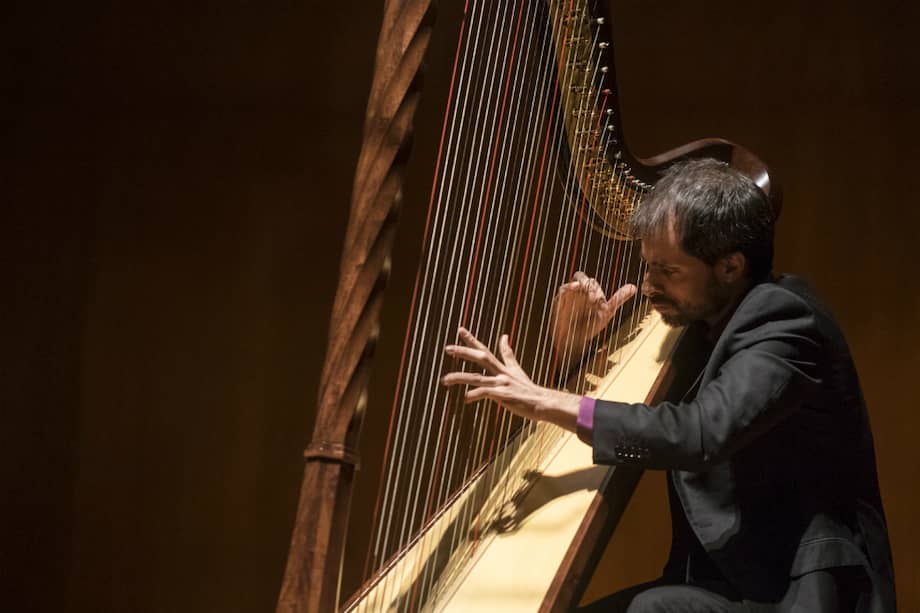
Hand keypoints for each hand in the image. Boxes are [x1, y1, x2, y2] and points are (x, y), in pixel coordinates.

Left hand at [441, 328, 580, 430]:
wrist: (543, 403)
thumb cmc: (528, 389)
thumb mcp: (516, 369)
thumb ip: (508, 354)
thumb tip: (504, 336)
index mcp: (502, 367)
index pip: (484, 350)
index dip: (471, 340)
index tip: (460, 330)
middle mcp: (500, 373)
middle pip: (480, 358)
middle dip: (463, 352)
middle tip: (448, 348)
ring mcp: (502, 384)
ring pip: (477, 378)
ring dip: (459, 377)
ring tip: (445, 380)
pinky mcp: (503, 395)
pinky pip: (485, 393)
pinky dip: (474, 395)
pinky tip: (466, 398)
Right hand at [552, 272, 636, 356]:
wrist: (574, 341)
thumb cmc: (589, 327)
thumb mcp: (607, 312)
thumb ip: (619, 298)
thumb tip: (634, 287)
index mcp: (591, 293)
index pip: (593, 284)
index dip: (596, 291)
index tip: (600, 303)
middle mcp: (581, 292)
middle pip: (585, 279)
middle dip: (590, 287)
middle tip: (594, 300)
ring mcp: (570, 295)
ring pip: (575, 281)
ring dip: (582, 285)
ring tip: (586, 296)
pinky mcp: (560, 300)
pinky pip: (563, 289)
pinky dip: (568, 287)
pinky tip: (573, 289)